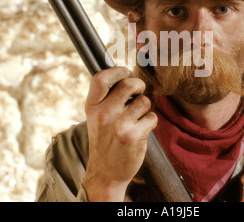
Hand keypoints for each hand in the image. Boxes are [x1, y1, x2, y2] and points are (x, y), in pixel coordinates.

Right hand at [82, 67, 156, 200]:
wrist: (106, 173)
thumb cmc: (104, 140)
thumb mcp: (96, 117)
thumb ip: (106, 97)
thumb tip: (126, 74)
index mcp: (92, 107)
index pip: (101, 78)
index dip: (117, 71)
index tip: (125, 73)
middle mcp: (103, 114)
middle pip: (128, 84)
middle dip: (139, 86)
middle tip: (139, 93)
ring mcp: (119, 125)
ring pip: (144, 101)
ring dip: (145, 107)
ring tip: (137, 118)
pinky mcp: (133, 135)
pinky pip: (151, 117)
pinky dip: (150, 121)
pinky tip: (141, 130)